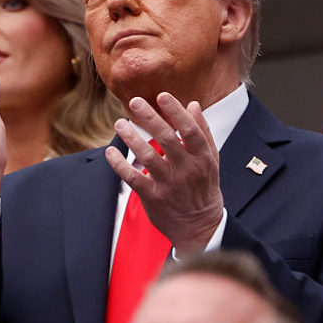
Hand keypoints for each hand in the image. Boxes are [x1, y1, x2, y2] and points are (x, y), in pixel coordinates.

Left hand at [106, 93, 223, 252]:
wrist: (200, 226)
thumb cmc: (204, 187)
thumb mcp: (211, 160)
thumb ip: (202, 132)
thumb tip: (193, 104)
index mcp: (202, 157)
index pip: (189, 130)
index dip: (176, 112)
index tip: (162, 96)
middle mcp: (186, 169)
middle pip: (166, 139)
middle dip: (150, 118)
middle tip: (135, 101)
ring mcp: (168, 184)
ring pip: (147, 156)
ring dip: (131, 138)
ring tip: (120, 123)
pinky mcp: (153, 197)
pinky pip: (132, 178)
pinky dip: (119, 164)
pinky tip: (111, 151)